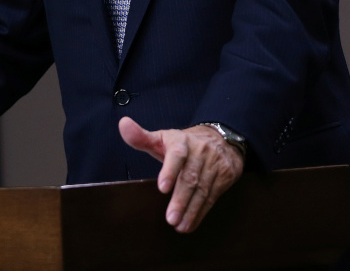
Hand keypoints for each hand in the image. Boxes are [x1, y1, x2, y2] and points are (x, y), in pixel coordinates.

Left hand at [118, 116, 243, 233]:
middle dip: (180, 199)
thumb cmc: (183, 144)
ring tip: (179, 225)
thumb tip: (123, 124)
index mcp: (181, 141)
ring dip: (191, 210)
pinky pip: (213, 196)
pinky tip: (190, 223)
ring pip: (202, 189)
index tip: (163, 188)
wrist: (221, 137)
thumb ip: (141, 137)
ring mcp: (214, 163)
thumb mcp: (163, 138)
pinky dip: (201, 212)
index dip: (170, 170)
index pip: (176, 154)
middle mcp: (200, 151)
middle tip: (171, 218)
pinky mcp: (225, 175)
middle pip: (190, 177)